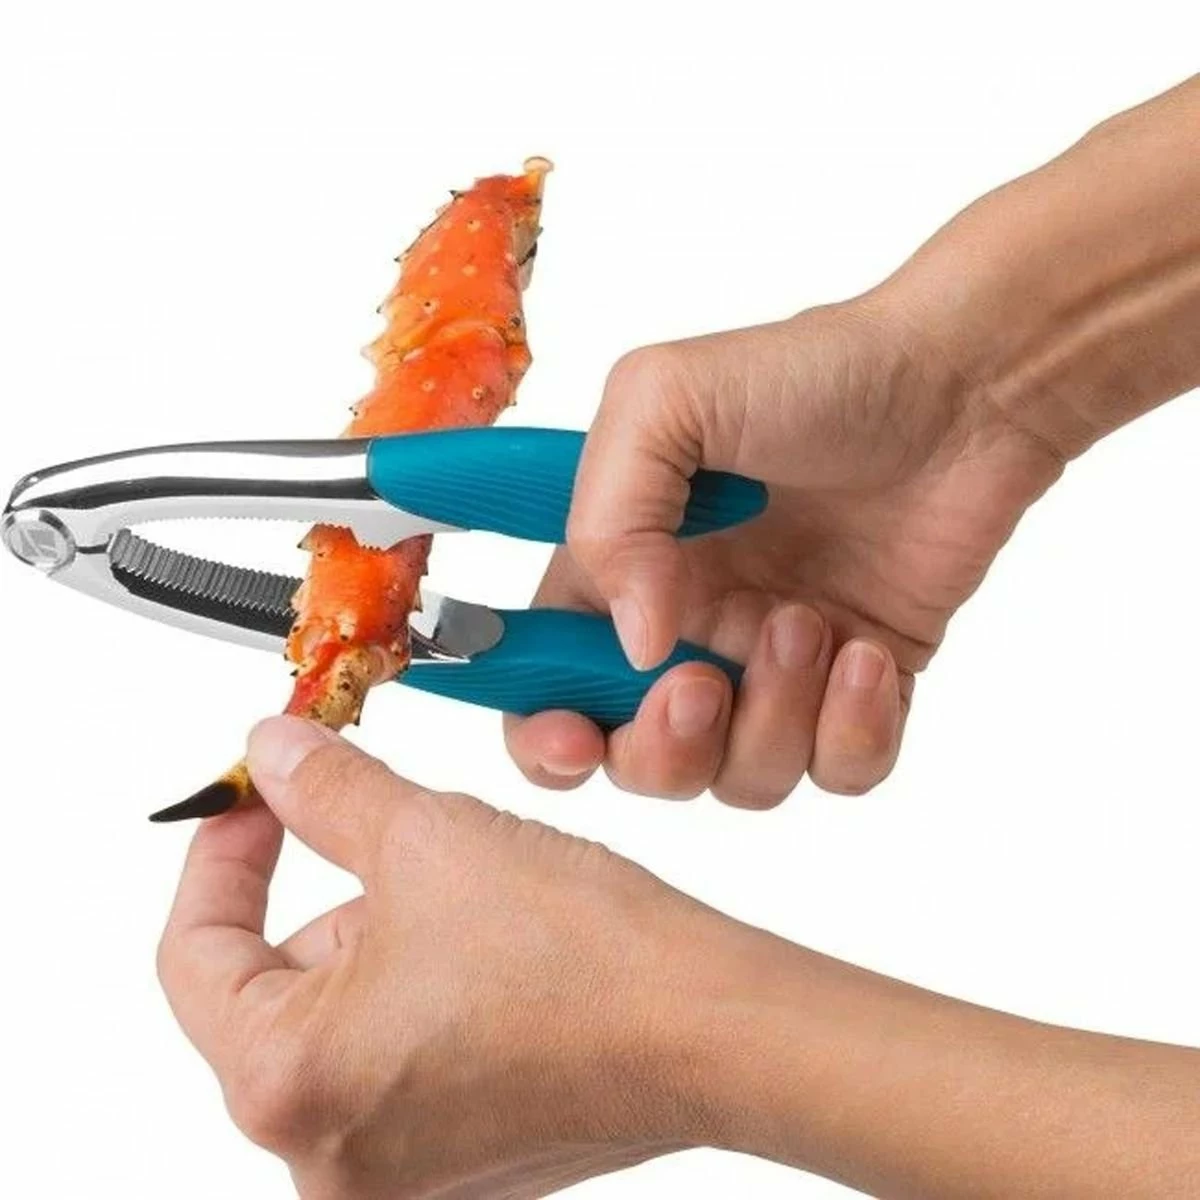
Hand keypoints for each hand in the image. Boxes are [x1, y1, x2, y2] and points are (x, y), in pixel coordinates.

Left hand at [158, 718, 1199, 1199]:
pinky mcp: (455, 1159)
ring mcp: (396, 1169)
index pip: (194, 952)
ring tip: (459, 883)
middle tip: (370, 823)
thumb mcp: (429, 837)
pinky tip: (489, 941)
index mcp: (291, 1083)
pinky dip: (421, 985)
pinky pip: (399, 1052)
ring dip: (379, 937)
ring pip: (343, 1018)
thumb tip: (275, 753)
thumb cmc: (590, 963)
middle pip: (273, 989)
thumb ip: (326, 790)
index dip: (220, 853)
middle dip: (320, 892)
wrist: (713, 1029)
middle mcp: (331, 1154)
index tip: (254, 799)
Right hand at [505, 300, 1064, 804]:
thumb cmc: (812, 374)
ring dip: (772, 718)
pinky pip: (839, 772)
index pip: (547, 685)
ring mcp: (775, 666)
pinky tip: (868, 653)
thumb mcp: (666, 401)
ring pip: (742, 778)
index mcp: (623, 571)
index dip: (545, 736)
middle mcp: (690, 630)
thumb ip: (611, 521)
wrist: (964, 386)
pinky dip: (851, 733)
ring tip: (810, 622)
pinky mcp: (861, 687)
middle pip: (639, 761)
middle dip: (663, 749)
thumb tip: (636, 647)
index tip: (574, 739)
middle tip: (702, 683)